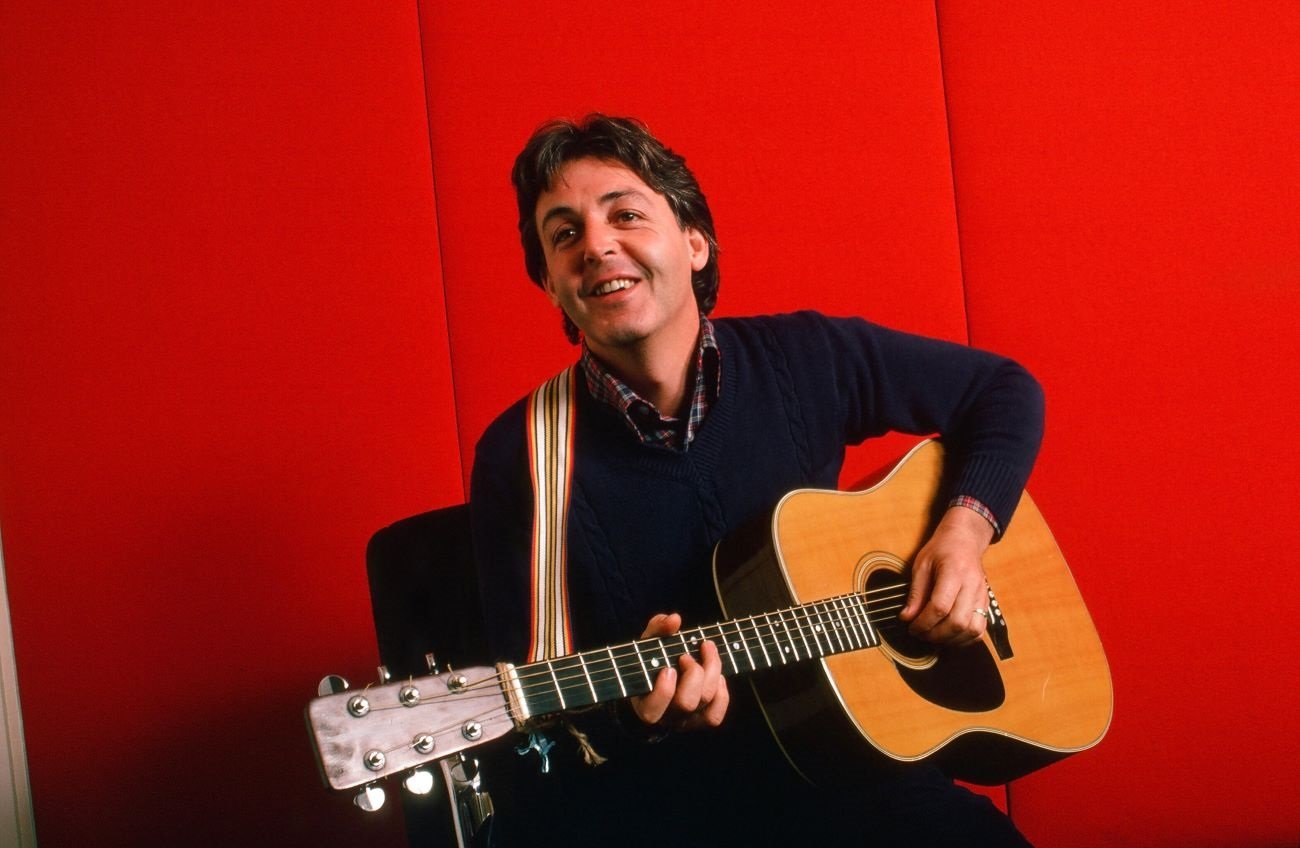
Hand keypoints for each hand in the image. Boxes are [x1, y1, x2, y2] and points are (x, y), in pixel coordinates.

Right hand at [628, 613, 729, 730]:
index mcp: (645, 704)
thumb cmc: (650, 659)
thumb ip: (657, 629)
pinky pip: (715, 716)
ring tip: (707, 651)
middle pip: (686, 703)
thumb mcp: (649, 641)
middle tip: (687, 656)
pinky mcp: (700, 719)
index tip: (668, 668)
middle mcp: (665, 717)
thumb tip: (674, 620)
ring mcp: (685, 720)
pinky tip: (718, 676)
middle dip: (693, 674)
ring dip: (712, 673)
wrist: (658, 677)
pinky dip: (722, 694)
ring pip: (705, 702)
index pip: (652, 710)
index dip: (664, 690)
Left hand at [898, 506, 994, 646]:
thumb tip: (906, 617)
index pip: (940, 606)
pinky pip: (980, 629)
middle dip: (935, 634)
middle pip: (957, 622)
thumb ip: (915, 593)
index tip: (911, 627)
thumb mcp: (921, 565)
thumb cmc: (942, 549)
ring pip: (972, 630)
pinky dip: (965, 639)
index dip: (924, 622)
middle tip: (920, 634)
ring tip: (933, 636)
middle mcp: (972, 585)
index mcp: (954, 571)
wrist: (965, 539)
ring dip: (951, 640)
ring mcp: (982, 595)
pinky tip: (949, 636)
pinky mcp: (986, 603)